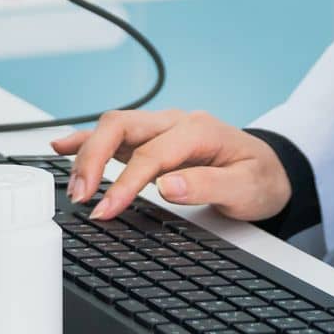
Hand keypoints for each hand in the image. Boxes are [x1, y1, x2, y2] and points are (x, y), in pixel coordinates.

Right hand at [50, 109, 290, 223]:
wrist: (272, 170)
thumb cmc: (260, 178)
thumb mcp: (247, 188)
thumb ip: (208, 186)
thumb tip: (168, 186)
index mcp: (199, 131)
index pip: (151, 154)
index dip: (124, 182)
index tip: (105, 210)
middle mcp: (177, 123)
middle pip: (122, 125)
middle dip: (93, 158)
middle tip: (81, 196)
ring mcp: (163, 129)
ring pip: (114, 126)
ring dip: (87, 152)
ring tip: (73, 186)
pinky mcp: (152, 140)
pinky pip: (115, 134)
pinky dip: (86, 140)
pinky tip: (62, 147)